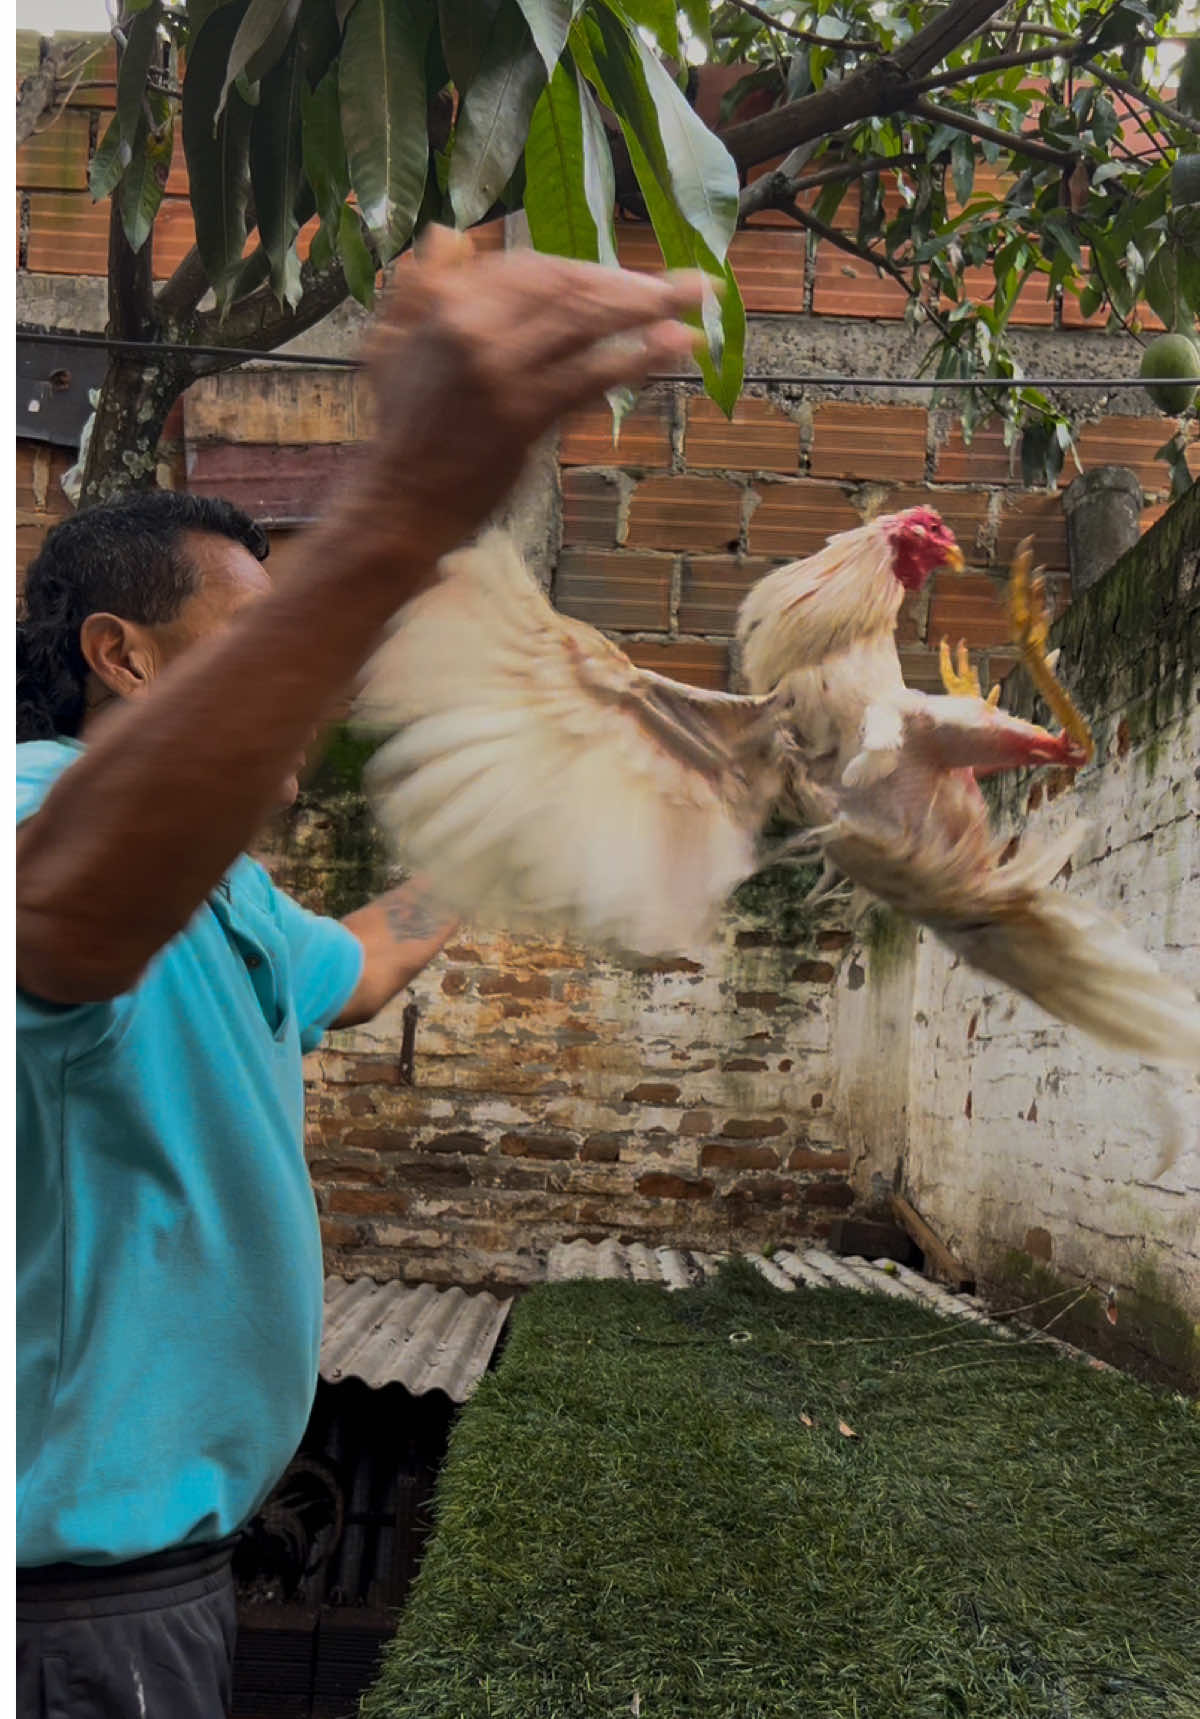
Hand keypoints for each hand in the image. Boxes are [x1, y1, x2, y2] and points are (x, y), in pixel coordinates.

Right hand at [333, 226, 706, 566]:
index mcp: (447, 304)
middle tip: (688, 284)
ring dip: (648, 310)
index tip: (624, 281)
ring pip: (585, 327)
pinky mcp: (522, 417)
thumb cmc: (402, 426)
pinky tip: (673, 346)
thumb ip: (422, 286)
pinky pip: (588, 378)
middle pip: (569, 290)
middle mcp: (473, 330)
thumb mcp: (392, 343)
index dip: (588, 271)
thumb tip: (448, 233)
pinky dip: (636, 357)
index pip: (532, 269)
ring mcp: (499, 374)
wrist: (399, 500)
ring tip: (697, 302)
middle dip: (632, 285)